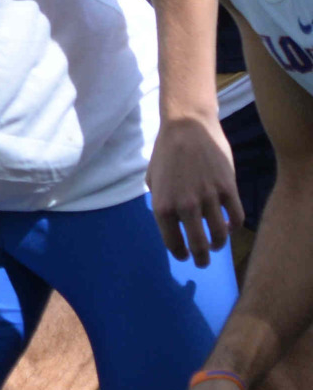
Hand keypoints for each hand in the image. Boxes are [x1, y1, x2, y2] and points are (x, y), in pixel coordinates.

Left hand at [149, 111, 241, 264]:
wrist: (187, 127)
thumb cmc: (166, 153)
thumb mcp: (153, 180)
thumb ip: (161, 202)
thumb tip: (171, 221)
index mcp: (163, 206)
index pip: (173, 242)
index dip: (180, 253)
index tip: (185, 256)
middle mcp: (185, 206)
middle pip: (199, 245)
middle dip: (201, 258)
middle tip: (202, 262)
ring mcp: (209, 198)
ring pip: (220, 234)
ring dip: (219, 245)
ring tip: (217, 247)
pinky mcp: (228, 188)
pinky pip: (236, 217)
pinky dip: (234, 227)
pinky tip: (230, 227)